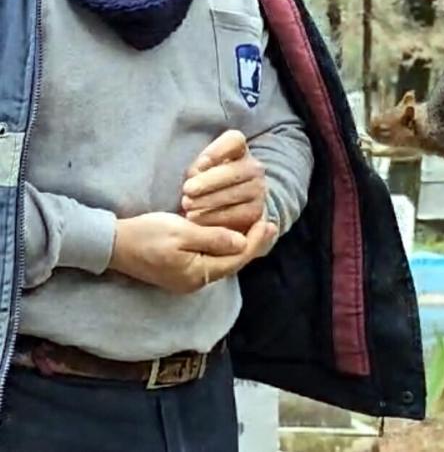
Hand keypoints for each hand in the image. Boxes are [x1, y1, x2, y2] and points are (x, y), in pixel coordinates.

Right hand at [109, 211, 269, 293]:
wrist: (114, 244)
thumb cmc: (147, 234)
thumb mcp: (182, 231)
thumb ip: (213, 238)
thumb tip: (242, 242)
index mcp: (198, 273)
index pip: (236, 259)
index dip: (255, 241)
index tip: (268, 222)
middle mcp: (195, 281)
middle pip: (232, 263)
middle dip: (251, 244)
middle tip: (269, 223)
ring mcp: (186, 278)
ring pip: (222, 263)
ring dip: (239, 246)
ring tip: (255, 227)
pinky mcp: (180, 271)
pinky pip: (210, 261)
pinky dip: (224, 248)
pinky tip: (230, 235)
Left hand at [181, 130, 267, 233]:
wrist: (233, 206)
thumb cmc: (209, 181)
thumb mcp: (203, 168)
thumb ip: (199, 167)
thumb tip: (195, 175)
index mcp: (240, 149)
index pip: (234, 140)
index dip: (217, 151)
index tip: (199, 164)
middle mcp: (254, 168)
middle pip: (235, 171)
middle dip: (208, 181)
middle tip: (187, 189)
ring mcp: (258, 190)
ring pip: (234, 195)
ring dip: (208, 201)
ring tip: (187, 205)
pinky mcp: (256, 213)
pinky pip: (235, 215)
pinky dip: (213, 218)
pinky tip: (196, 218)